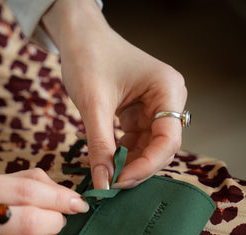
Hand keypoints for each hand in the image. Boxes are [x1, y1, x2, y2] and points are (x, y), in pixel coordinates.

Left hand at [43, 0, 186, 188]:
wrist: (78, 37)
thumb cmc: (88, 58)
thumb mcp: (93, 105)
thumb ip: (100, 146)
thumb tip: (103, 184)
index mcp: (167, 90)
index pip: (167, 140)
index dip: (145, 166)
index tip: (119, 182)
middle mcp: (167, 100)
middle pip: (160, 147)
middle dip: (136, 168)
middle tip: (110, 186)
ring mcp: (154, 107)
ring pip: (147, 147)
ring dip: (128, 164)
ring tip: (106, 178)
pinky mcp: (139, 113)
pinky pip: (135, 141)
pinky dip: (121, 154)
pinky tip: (107, 164)